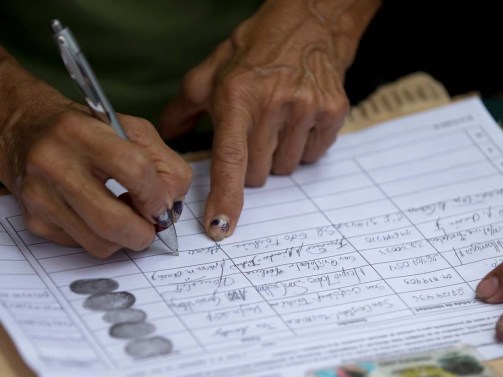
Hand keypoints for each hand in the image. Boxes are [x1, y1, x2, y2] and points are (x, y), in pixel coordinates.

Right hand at [0, 95, 191, 257]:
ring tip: (127, 218)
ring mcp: (40, 197)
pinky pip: (83, 246)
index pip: (134, 169)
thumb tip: (170, 207)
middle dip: (144, 232)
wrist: (23, 131)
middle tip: (152, 226)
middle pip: (113, 221)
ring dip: (125, 239)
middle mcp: (53, 164)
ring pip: (100, 244)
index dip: (156, 195)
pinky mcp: (35, 221)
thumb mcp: (130, 130)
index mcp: (80, 132)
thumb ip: (164, 164)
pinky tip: (99, 216)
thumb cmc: (85, 130)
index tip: (162, 204)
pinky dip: (102, 239)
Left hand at [161, 0, 380, 239]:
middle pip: (258, 174)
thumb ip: (184, 107)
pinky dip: (303, 146)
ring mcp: (307, 109)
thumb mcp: (212, 70)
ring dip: (278, 156)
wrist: (309, 22)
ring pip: (286, 168)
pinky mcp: (334, 112)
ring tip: (278, 120)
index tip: (220, 228)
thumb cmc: (255, 49)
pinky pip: (312, 156)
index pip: (229, 159)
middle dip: (251, 165)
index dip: (225, 197)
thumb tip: (168, 138)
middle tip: (254, 132)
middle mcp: (273, 104)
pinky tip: (299, 118)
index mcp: (237, 96)